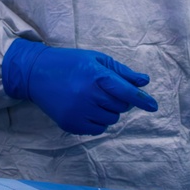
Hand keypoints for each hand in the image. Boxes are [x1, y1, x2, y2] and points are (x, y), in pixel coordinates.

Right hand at [2, 38, 157, 134]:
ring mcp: (79, 111)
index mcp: (96, 76)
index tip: (153, 106)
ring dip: (108, 111)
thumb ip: (121, 72)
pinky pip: (97, 129)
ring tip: (93, 98)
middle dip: (119, 100)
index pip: (126, 92)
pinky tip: (86, 108)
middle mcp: (88, 95)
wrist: (35, 73)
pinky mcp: (71, 123)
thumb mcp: (95, 59)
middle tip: (104, 90)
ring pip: (111, 119)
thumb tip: (144, 81)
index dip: (142, 100)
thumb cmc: (69, 63)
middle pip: (121, 107)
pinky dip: (97, 121)